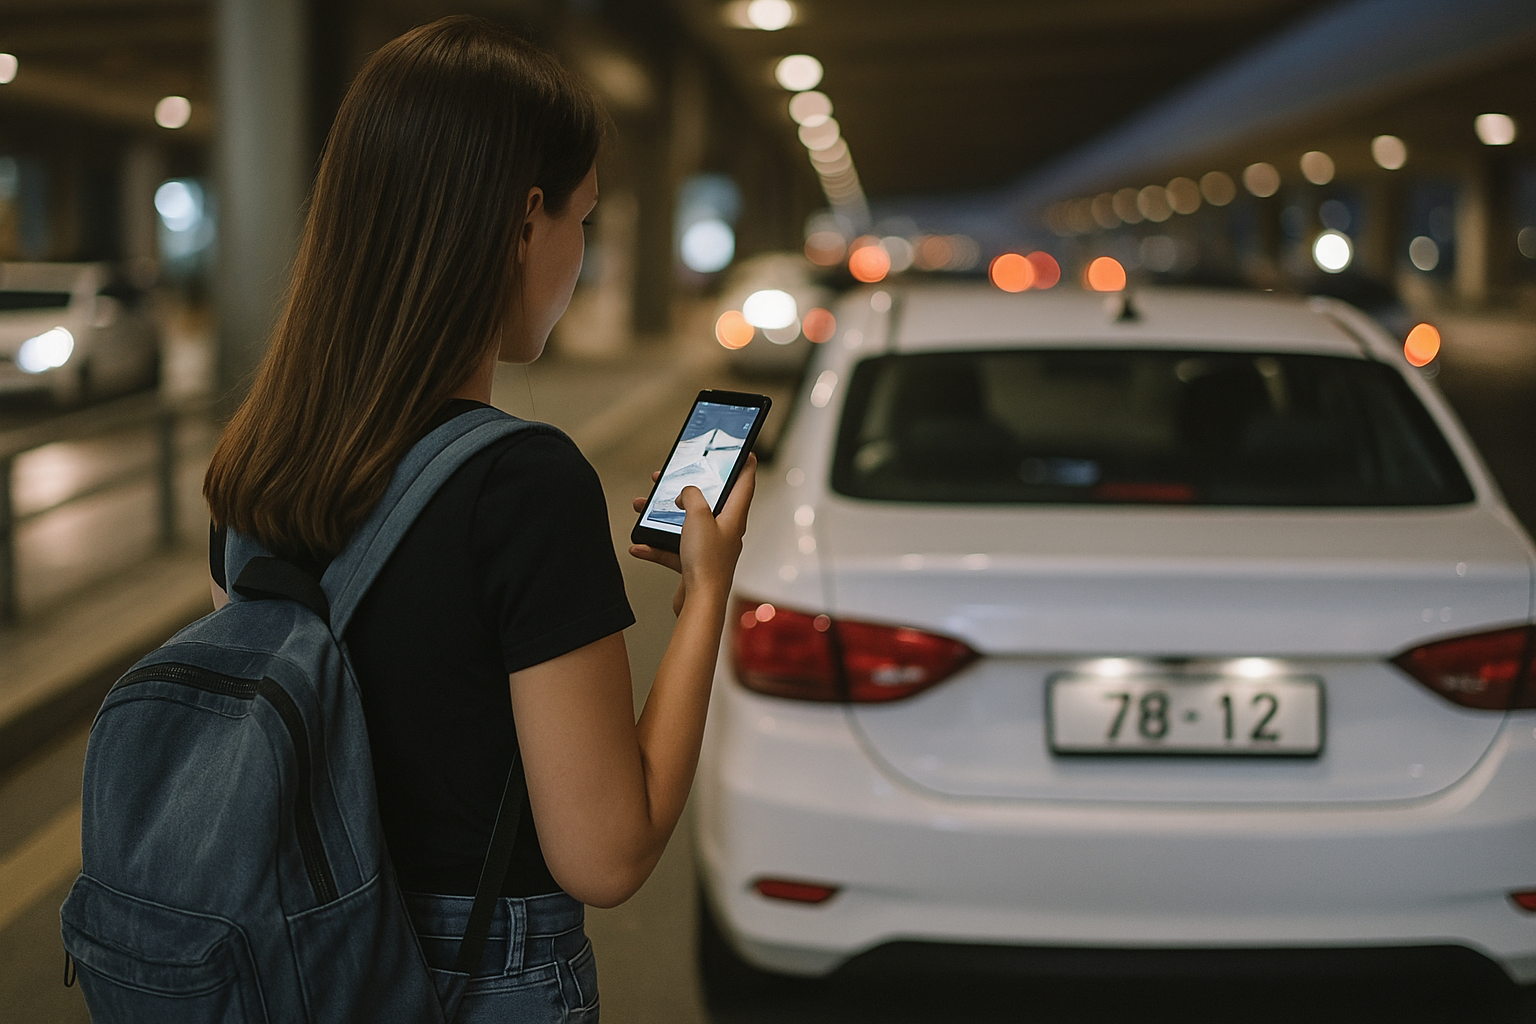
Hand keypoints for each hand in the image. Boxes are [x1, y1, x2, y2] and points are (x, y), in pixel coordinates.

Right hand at [629, 457, 756, 614]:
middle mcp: (724, 531)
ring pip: (685, 524)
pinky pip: (673, 549)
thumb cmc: (706, 561)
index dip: (745, 465)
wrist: (700, 603)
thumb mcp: (698, 515)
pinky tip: (638, 545)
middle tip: (671, 475)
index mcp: (733, 516)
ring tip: (642, 506)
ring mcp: (709, 548)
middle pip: (708, 501)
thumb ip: (692, 495)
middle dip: (687, 487)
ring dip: (663, 515)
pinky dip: (656, 546)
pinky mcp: (694, 564)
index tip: (745, 451)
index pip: (744, 483)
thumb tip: (686, 492)